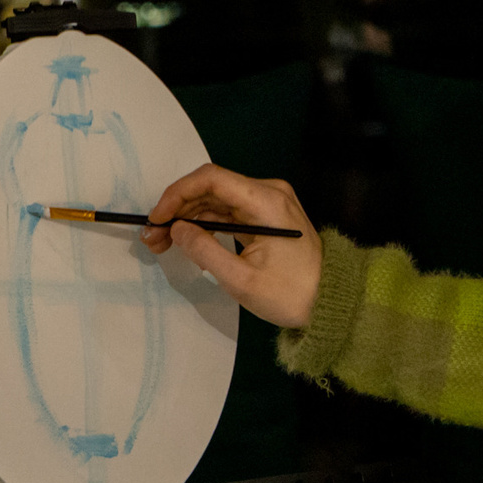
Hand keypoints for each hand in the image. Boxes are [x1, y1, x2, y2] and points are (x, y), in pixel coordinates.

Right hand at [140, 164, 322, 330]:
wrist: (330, 303)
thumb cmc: (290, 295)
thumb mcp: (241, 280)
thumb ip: (205, 250)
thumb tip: (176, 229)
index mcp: (266, 201)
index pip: (212, 179)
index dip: (178, 194)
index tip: (157, 217)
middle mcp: (268, 192)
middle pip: (211, 187)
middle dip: (177, 209)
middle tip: (152, 237)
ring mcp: (268, 202)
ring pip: (216, 200)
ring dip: (187, 218)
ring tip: (161, 242)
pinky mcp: (266, 215)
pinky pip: (228, 211)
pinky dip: (205, 224)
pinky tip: (187, 241)